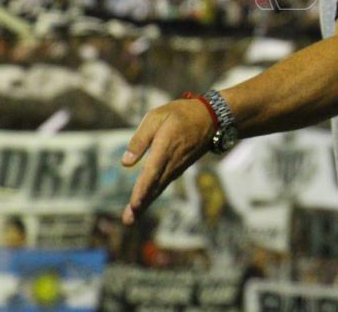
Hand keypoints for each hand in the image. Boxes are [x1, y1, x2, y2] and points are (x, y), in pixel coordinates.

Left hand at [121, 99, 215, 225]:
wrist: (211, 120)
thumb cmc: (181, 115)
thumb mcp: (158, 116)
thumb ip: (141, 138)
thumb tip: (125, 162)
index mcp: (165, 147)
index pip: (153, 171)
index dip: (144, 188)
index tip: (135, 204)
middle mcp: (171, 162)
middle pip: (154, 186)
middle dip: (141, 204)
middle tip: (128, 221)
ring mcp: (176, 167)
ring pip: (158, 188)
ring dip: (144, 204)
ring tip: (130, 220)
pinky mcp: (177, 169)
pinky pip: (162, 184)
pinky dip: (152, 196)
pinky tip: (142, 204)